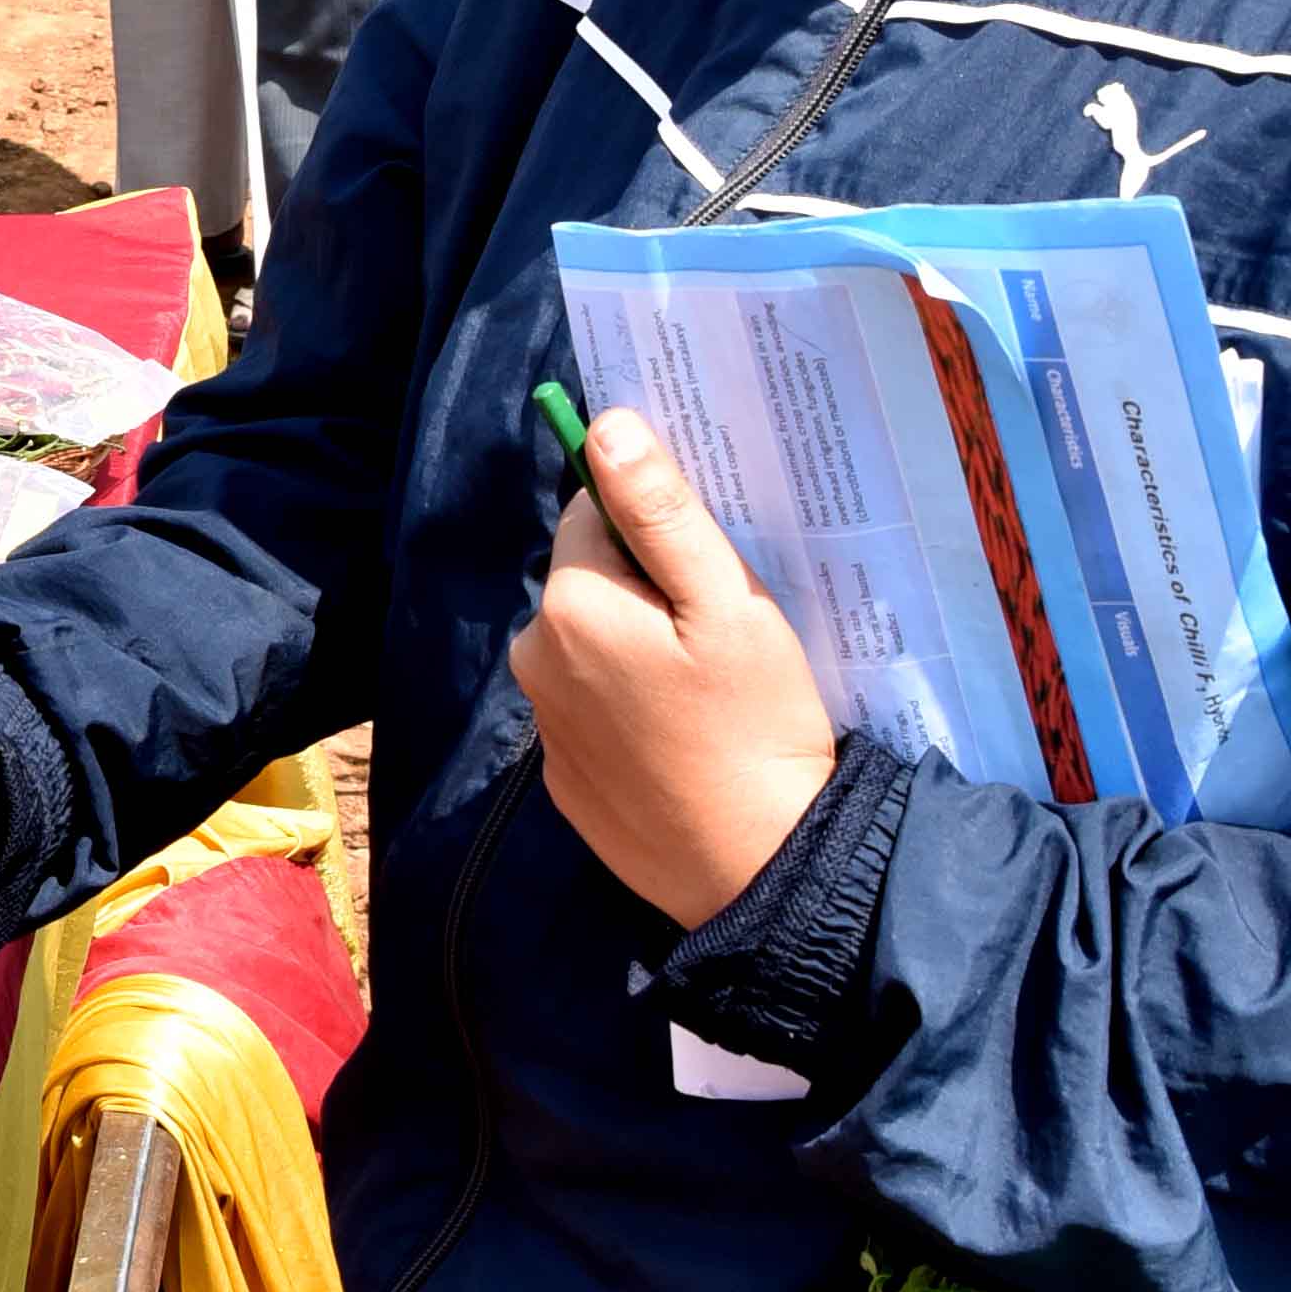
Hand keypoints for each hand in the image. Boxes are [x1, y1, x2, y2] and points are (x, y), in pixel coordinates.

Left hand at [508, 403, 836, 930]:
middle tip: (718, 638)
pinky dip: (631, 710)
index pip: (595, 516)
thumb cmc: (754, 723)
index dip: (658, 532)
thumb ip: (660, 511)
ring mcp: (544, 723)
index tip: (711, 573)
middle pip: (589, 582)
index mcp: (570, 604)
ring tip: (706, 695)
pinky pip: (594, 710)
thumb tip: (604, 426)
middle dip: (646, 591)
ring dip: (636, 650)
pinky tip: (682, 741)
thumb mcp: (726, 602)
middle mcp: (534, 657)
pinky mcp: (562, 777)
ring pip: (590, 646)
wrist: (756, 865)